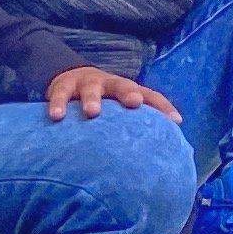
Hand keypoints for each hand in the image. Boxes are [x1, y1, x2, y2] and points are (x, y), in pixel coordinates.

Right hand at [44, 65, 176, 120]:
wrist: (69, 77)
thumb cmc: (103, 103)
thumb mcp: (119, 111)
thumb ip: (134, 127)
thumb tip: (158, 156)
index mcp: (128, 90)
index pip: (150, 95)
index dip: (163, 107)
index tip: (176, 121)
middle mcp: (110, 84)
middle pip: (123, 85)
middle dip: (129, 93)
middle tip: (134, 103)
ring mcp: (87, 83)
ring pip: (91, 89)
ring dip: (92, 99)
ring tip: (92, 113)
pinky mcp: (64, 85)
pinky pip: (61, 95)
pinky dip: (58, 104)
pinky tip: (56, 116)